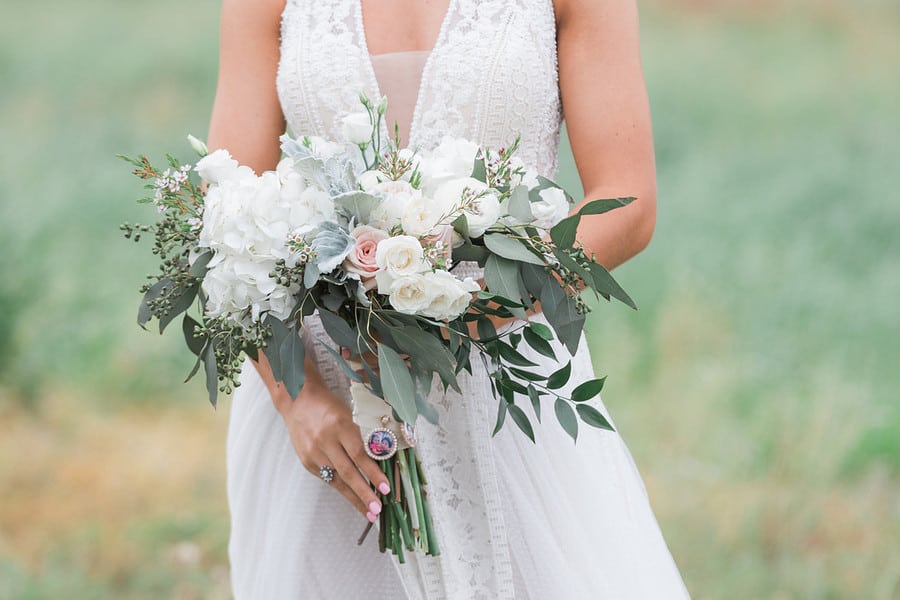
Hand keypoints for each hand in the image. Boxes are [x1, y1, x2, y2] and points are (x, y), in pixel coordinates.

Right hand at [251, 352, 391, 522]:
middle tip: (377, 509)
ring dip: (354, 497)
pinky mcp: (306, 461)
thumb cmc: (329, 406)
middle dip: (364, 493)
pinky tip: (352, 497)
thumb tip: (380, 459)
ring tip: (368, 511)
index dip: (373, 473)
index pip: (359, 455)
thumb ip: (361, 436)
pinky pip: (327, 478)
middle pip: (348, 472)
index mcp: (339, 425)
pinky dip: (341, 488)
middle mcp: (325, 441)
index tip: (386, 488)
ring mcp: (313, 453)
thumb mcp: (349, 415)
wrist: (297, 400)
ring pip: (337, 480)